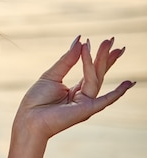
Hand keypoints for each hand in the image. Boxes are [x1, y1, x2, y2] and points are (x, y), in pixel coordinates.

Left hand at [14, 36, 134, 139]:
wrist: (29, 118)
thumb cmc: (37, 100)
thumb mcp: (52, 75)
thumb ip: (67, 60)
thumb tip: (80, 40)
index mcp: (75, 90)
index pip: (91, 71)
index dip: (98, 56)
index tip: (104, 41)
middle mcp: (84, 96)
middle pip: (97, 73)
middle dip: (105, 56)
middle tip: (111, 39)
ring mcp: (86, 103)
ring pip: (95, 78)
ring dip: (100, 60)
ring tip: (104, 44)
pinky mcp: (87, 110)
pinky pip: (105, 100)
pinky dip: (117, 92)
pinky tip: (128, 83)